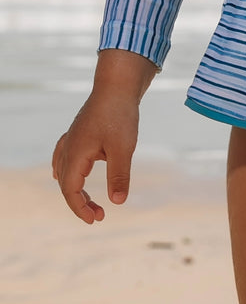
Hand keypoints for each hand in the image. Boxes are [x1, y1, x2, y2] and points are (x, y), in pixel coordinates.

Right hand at [52, 91, 139, 223]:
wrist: (118, 83)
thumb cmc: (120, 114)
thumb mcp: (123, 148)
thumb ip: (119, 175)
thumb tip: (118, 202)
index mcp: (75, 153)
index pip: (70, 191)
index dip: (80, 209)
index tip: (96, 220)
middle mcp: (69, 146)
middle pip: (66, 183)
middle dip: (80, 202)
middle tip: (99, 215)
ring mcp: (72, 137)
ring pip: (64, 170)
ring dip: (73, 188)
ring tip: (85, 201)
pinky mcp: (80, 130)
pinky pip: (64, 155)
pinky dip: (66, 169)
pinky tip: (68, 171)